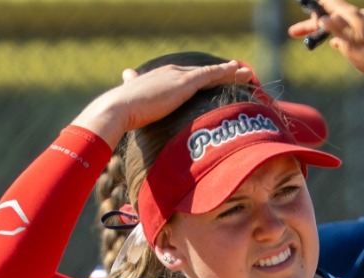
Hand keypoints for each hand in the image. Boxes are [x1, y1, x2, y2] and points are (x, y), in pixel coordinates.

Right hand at [72, 60, 256, 145]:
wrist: (117, 110)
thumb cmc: (120, 118)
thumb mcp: (131, 113)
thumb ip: (134, 113)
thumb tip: (124, 119)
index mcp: (157, 78)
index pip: (182, 76)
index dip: (197, 78)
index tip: (209, 79)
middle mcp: (169, 72)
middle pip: (200, 72)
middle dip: (217, 72)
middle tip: (235, 72)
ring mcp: (177, 76)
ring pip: (210, 72)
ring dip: (229, 71)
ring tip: (247, 72)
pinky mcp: (185, 83)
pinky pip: (213, 76)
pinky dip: (229, 74)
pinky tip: (243, 74)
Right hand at [288, 0, 363, 85]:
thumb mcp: (349, 42)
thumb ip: (333, 28)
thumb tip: (321, 17)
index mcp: (353, 15)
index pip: (330, 2)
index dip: (315, 4)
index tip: (302, 6)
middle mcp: (359, 16)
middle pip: (331, 16)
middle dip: (312, 24)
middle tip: (293, 32)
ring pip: (340, 25)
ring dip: (324, 31)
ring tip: (311, 39)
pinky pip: (350, 32)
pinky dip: (338, 36)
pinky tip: (335, 44)